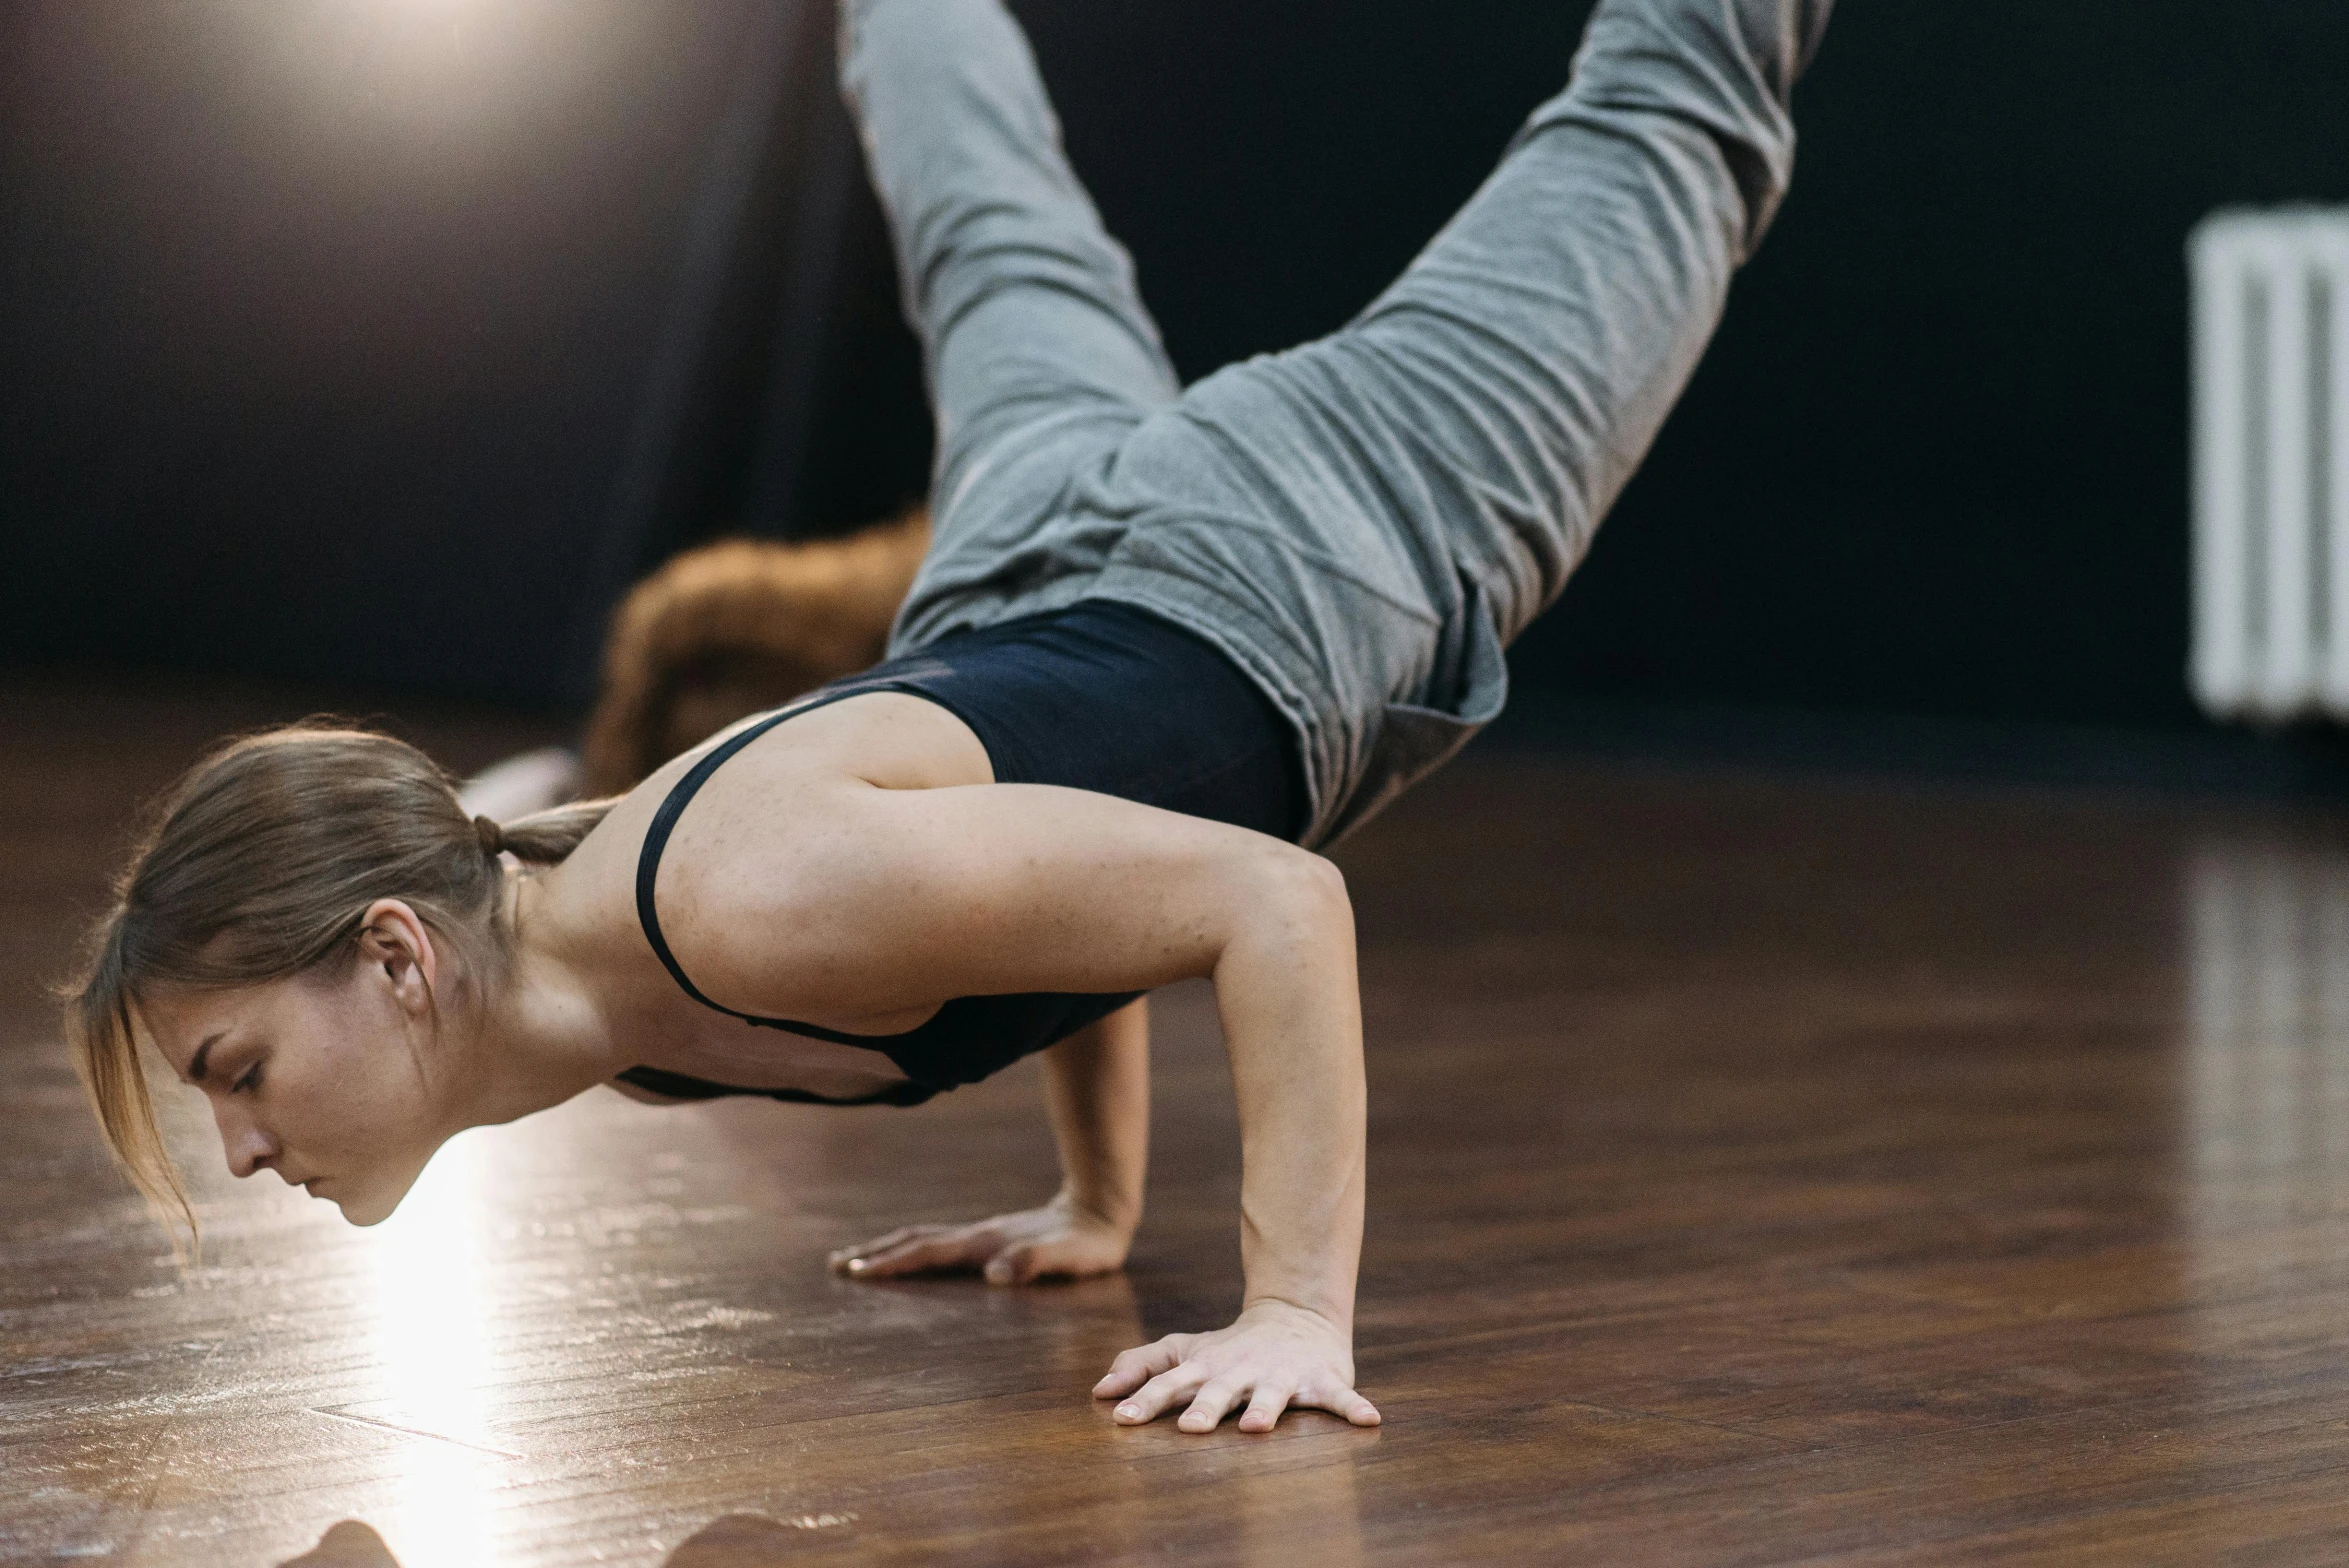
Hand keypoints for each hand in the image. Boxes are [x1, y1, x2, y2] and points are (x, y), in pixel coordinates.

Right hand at [827, 1191, 1132, 1284]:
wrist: (1101, 1209)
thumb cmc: (1087, 1244)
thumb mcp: (1068, 1259)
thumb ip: (1033, 1263)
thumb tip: (994, 1275)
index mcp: (986, 1244)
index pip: (928, 1253)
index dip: (892, 1263)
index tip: (856, 1272)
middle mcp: (977, 1236)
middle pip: (916, 1242)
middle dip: (876, 1254)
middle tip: (837, 1265)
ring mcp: (983, 1235)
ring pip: (925, 1239)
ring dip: (890, 1249)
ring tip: (859, 1260)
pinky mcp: (991, 1238)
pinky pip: (941, 1244)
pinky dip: (914, 1249)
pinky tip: (912, 1257)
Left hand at [1093, 1300, 1379, 1432]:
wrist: (1296, 1318)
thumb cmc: (1229, 1349)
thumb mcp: (1186, 1352)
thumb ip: (1143, 1367)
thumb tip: (1098, 1391)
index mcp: (1207, 1368)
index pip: (1170, 1384)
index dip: (1146, 1400)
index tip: (1122, 1419)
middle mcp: (1242, 1372)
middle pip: (1220, 1391)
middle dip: (1206, 1408)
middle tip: (1191, 1428)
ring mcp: (1282, 1376)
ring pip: (1273, 1395)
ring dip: (1266, 1410)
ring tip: (1258, 1427)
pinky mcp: (1320, 1380)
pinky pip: (1339, 1398)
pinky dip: (1354, 1407)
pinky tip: (1370, 1419)